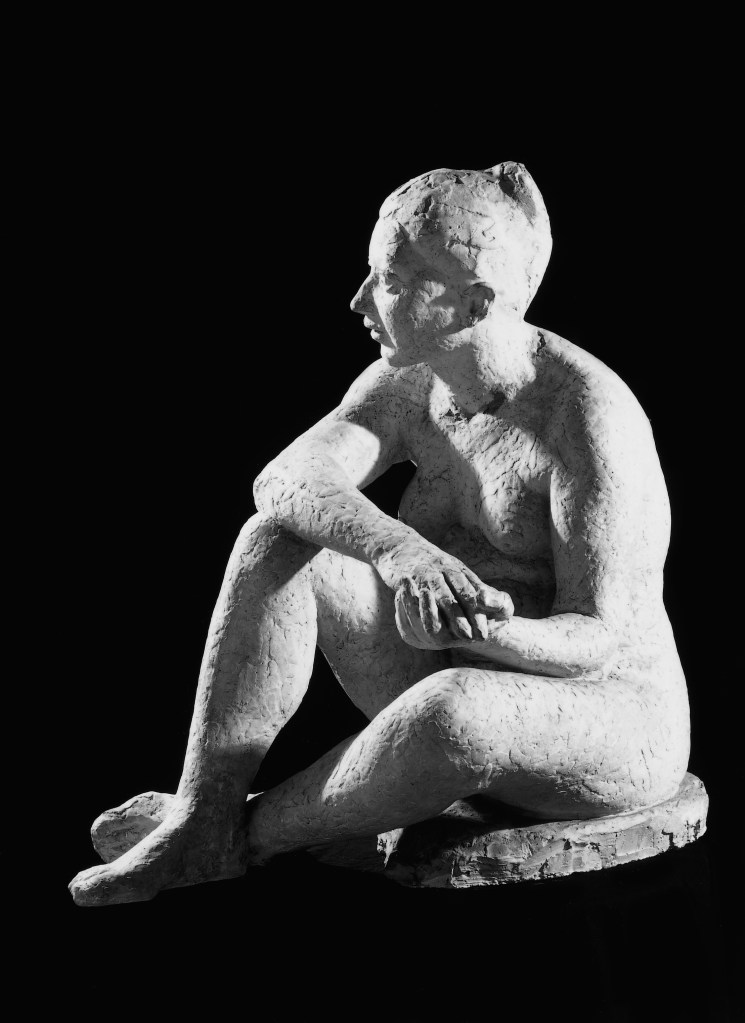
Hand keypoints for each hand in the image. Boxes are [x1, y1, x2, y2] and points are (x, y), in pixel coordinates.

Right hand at [374, 538, 513, 648]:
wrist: (399, 545)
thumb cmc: (430, 565)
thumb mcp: (454, 572)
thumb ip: (475, 588)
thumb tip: (498, 605)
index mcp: (458, 570)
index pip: (475, 589)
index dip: (486, 607)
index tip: (496, 624)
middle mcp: (445, 569)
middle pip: (462, 592)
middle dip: (473, 616)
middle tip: (481, 636)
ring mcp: (427, 572)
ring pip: (443, 596)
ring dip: (453, 617)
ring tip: (461, 637)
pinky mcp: (409, 576)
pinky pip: (419, 596)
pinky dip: (427, 613)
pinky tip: (431, 627)